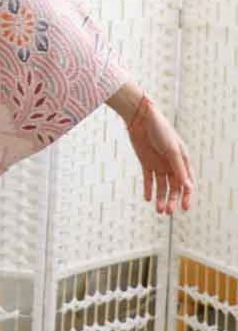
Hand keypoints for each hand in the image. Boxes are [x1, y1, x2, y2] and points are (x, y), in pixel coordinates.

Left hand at [125, 94, 195, 214]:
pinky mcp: (146, 163)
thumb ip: (179, 168)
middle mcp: (172, 164)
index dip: (186, 196)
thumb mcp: (171, 150)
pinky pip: (148, 179)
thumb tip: (188, 187)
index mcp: (183, 160)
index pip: (187, 182)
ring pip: (161, 186)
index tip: (184, 208)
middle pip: (173, 187)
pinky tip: (147, 199)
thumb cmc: (160, 131)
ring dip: (160, 198)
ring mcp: (159, 164)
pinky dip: (148, 189)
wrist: (141, 118)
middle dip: (171, 200)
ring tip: (158, 210)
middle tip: (167, 212)